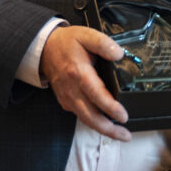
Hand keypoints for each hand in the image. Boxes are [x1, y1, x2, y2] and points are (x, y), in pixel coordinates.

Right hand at [40, 25, 131, 141]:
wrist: (45, 49)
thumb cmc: (67, 43)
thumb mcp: (86, 35)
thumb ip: (103, 44)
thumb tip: (119, 54)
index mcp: (79, 73)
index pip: (96, 95)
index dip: (110, 107)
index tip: (123, 116)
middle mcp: (72, 90)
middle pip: (90, 116)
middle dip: (108, 129)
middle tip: (125, 135)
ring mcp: (68, 97)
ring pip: (85, 119)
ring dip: (102, 129)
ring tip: (120, 134)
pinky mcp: (66, 101)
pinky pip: (80, 115)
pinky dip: (93, 123)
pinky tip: (105, 124)